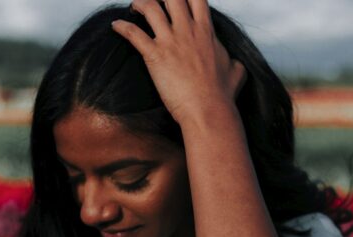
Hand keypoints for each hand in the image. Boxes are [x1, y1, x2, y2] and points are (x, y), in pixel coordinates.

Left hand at [111, 0, 246, 124]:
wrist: (209, 110)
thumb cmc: (223, 95)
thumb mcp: (237, 72)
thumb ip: (233, 61)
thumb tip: (235, 63)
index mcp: (206, 32)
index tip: (179, 1)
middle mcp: (188, 31)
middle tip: (156, 2)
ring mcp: (171, 42)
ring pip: (150, 7)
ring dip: (140, 3)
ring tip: (134, 7)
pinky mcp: (156, 56)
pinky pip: (134, 34)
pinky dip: (122, 27)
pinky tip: (115, 26)